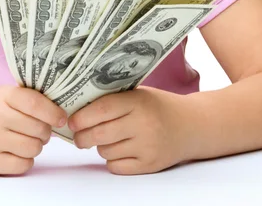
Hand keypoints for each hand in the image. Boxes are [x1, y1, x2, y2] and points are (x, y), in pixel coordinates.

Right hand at [0, 85, 66, 175]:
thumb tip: (62, 110)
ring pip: (33, 148)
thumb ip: (32, 98)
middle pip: (38, 128)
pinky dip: (27, 160)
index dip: (53, 112)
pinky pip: (24, 165)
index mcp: (3, 96)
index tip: (61, 118)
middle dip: (46, 131)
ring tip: (28, 139)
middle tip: (41, 130)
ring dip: (37, 146)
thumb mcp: (9, 95)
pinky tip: (18, 151)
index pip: (34, 103)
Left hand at [68, 86, 188, 174]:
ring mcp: (147, 147)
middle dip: (82, 136)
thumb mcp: (138, 94)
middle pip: (100, 134)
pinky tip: (119, 148)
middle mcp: (143, 124)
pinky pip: (116, 166)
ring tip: (108, 137)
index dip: (81, 116)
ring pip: (105, 152)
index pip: (102, 109)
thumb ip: (113, 99)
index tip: (70, 120)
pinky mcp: (150, 165)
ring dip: (100, 146)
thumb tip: (78, 108)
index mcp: (138, 102)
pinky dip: (112, 159)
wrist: (191, 125)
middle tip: (77, 135)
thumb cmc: (158, 106)